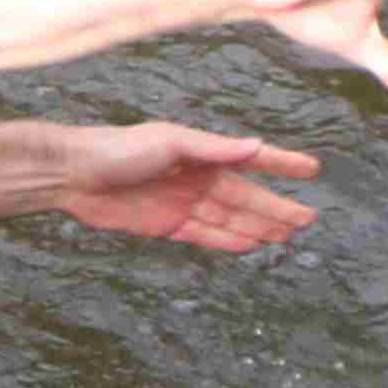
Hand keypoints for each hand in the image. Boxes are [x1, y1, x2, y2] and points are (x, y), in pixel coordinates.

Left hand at [25, 117, 320, 253]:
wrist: (75, 174)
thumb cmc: (119, 148)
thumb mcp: (170, 142)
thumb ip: (213, 148)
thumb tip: (255, 145)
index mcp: (202, 152)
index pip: (251, 159)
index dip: (282, 164)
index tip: (312, 170)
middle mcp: (197, 177)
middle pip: (245, 196)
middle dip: (276, 208)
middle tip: (308, 219)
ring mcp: (183, 202)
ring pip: (230, 218)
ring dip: (258, 227)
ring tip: (287, 236)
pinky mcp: (166, 225)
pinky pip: (205, 235)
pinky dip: (228, 241)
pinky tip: (251, 245)